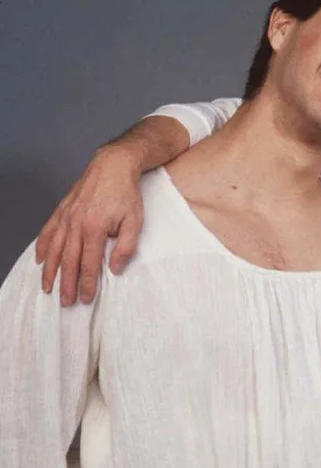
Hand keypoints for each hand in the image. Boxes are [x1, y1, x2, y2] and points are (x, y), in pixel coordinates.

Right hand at [35, 146, 143, 304]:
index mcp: (94, 228)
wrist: (113, 165)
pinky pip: (48, 231)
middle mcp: (75, 223)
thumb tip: (114, 269)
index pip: (89, 263)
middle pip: (67, 260)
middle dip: (66, 283)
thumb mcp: (135, 222)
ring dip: (49, 270)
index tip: (86, 299)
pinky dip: (42, 246)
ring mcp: (66, 216)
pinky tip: (38, 259)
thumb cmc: (127, 194)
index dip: (87, 284)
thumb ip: (125, 247)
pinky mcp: (62, 209)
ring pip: (53, 248)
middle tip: (65, 302)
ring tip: (47, 287)